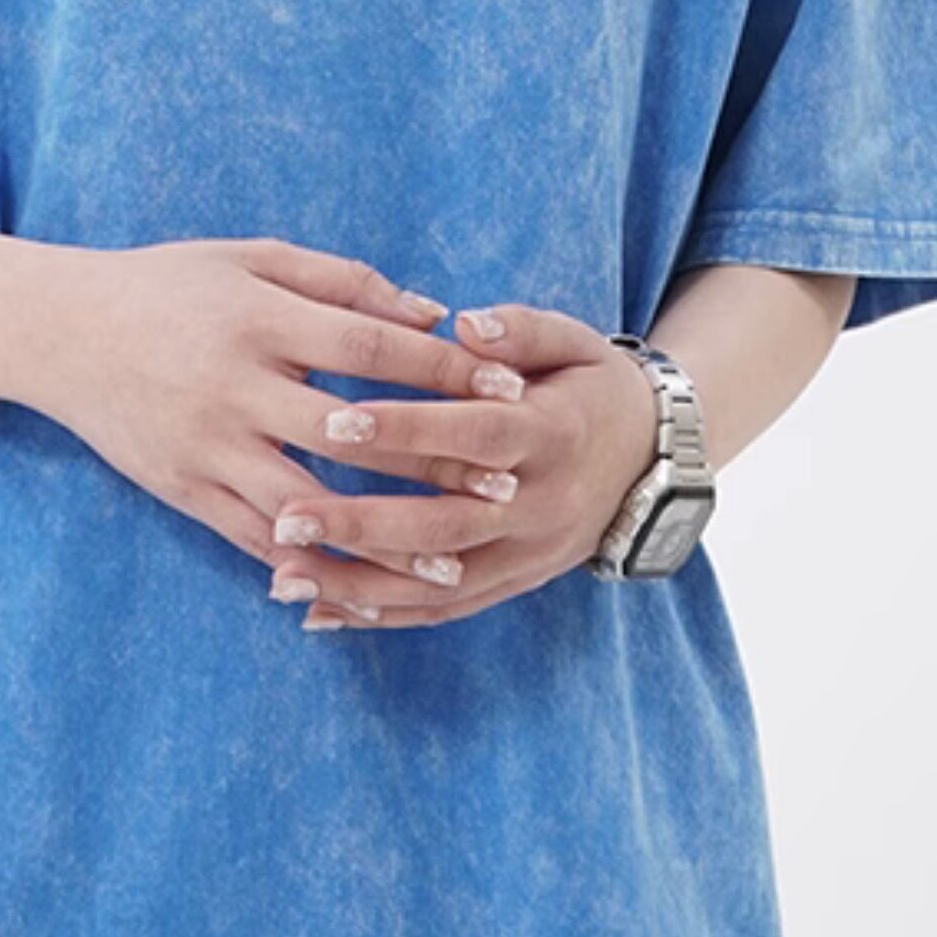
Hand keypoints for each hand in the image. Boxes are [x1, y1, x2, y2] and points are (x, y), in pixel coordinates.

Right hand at [34, 235, 537, 596]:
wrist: (58, 333)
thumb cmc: (167, 285)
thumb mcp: (251, 259)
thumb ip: (344, 282)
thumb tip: (433, 314)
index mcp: (258, 320)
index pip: (370, 349)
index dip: (444, 370)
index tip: (509, 388)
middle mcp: (234, 388)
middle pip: (351, 435)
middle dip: (434, 464)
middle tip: (507, 486)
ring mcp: (206, 447)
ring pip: (309, 506)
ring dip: (384, 539)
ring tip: (452, 564)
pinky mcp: (183, 490)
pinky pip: (254, 538)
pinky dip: (313, 566)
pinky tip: (365, 586)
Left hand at [262, 299, 663, 633]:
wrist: (654, 460)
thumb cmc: (591, 385)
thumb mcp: (574, 340)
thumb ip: (519, 328)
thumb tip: (464, 321)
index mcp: (551, 433)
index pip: (472, 433)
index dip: (407, 427)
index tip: (334, 419)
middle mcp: (540, 505)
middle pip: (445, 523)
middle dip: (362, 524)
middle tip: (286, 517)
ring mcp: (528, 554)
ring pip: (437, 585)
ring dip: (358, 586)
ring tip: (282, 578)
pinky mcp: (515, 583)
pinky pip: (444, 610)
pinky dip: (382, 615)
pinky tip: (320, 613)